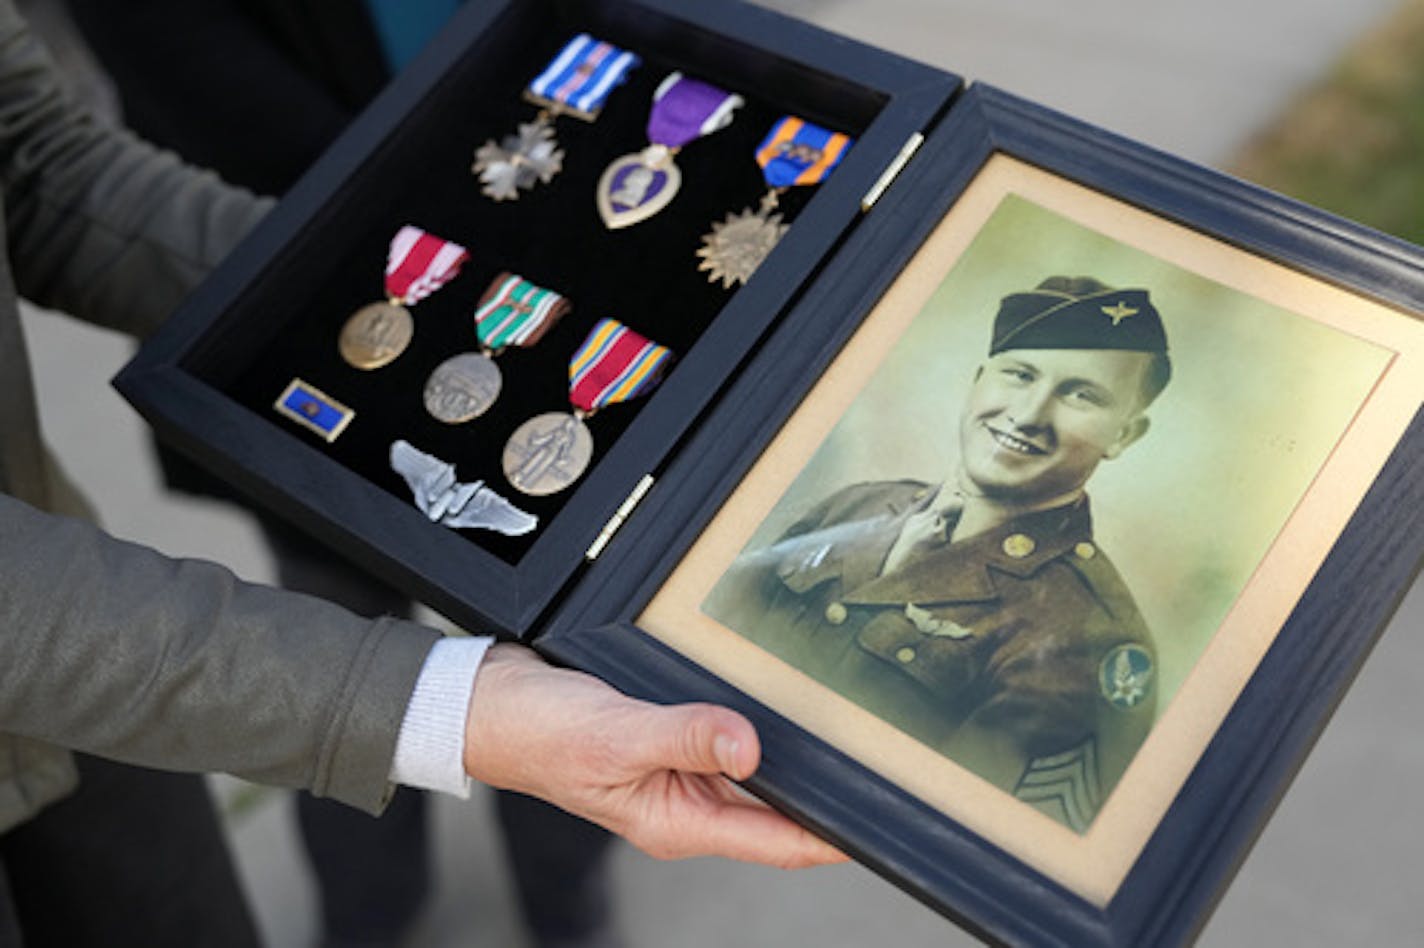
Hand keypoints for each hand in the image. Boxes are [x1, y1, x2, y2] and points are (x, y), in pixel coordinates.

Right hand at [464, 643, 845, 867]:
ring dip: (788, 759)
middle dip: (822, 793)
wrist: (491, 705)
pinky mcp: (668, 742)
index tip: (880, 825)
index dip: (831, 837)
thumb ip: (687, 738)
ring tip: (839, 737)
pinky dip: (751, 729)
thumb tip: (751, 748)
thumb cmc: (539, 733)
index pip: (775, 840)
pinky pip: (724, 741)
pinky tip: (772, 708)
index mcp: (675, 822)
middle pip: (773, 811)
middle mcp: (682, 805)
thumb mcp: (618, 735)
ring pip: (752, 774)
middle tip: (878, 765)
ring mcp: (676, 776)